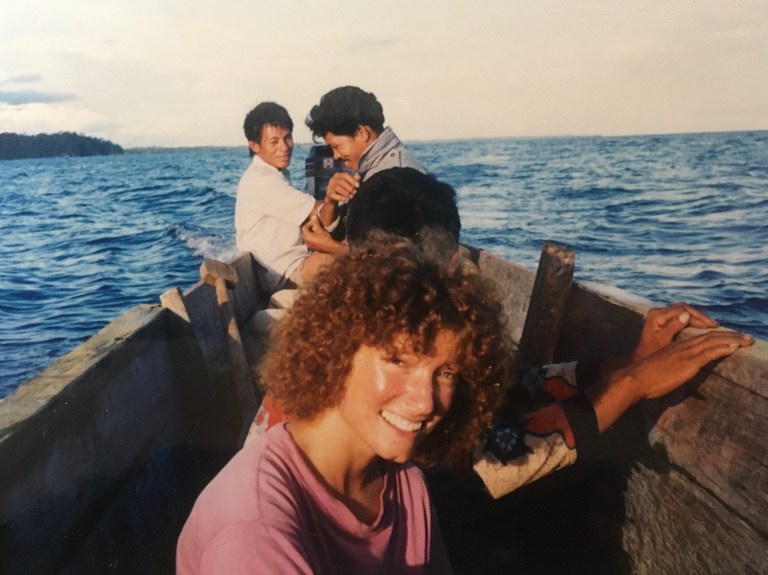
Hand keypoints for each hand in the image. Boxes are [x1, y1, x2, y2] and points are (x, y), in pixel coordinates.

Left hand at [302, 212, 344, 253]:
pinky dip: (313, 237)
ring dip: (311, 232)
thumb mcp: (320, 229)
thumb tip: (313, 216)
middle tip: (315, 225)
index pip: (304, 228)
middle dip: (310, 228)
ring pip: (308, 236)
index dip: (309, 223)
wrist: (331, 248)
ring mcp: (309, 245)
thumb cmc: (325, 238)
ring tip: (317, 230)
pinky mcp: (313, 247)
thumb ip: (315, 222)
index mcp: (306, 237)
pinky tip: (319, 235)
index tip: (314, 221)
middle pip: (305, 232)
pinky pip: (310, 240)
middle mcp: (306, 241)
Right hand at [325, 172, 359, 203]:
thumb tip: (358, 177)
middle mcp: (333, 180)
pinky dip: (340, 198)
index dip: (352, 180)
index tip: (358, 186)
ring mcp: (330, 186)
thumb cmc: (342, 188)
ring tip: (350, 196)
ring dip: (346, 193)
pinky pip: (334, 195)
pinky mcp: (329, 193)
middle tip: (354, 192)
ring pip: (338, 188)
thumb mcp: (348, 183)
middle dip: (349, 187)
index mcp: (338, 175)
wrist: (333, 197)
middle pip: (342, 182)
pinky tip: (345, 199)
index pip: (345, 175)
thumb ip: (353, 180)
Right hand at [627, 329, 751, 400]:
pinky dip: (723, 348)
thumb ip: (673, 370)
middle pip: (712, 337)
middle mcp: (683, 347)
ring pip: (714, 342)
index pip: (703, 339)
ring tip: (748, 340)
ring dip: (733, 339)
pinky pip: (709, 353)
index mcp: (677, 348)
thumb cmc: (646, 379)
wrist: (635, 379)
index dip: (720, 337)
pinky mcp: (688, 363)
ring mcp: (686, 354)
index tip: (733, 338)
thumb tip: (679, 376)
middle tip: (748, 337)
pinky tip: (735, 346)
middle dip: (731, 335)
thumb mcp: (663, 372)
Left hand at [633, 302, 717, 360]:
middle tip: (714, 325)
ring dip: (698, 317)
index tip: (711, 326)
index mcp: (656, 314)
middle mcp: (658, 311)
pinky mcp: (665, 320)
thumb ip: (673, 327)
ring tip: (711, 326)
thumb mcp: (663, 341)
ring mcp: (661, 315)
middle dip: (700, 316)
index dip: (697, 317)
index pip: (681, 310)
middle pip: (684, 308)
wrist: (641, 358)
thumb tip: (686, 315)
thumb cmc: (651, 352)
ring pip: (684, 311)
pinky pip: (682, 316)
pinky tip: (703, 327)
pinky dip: (693, 320)